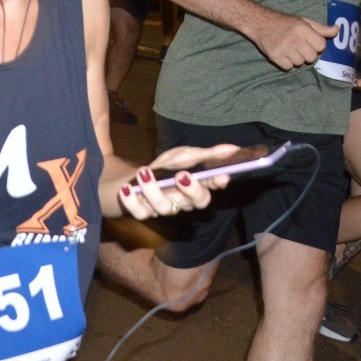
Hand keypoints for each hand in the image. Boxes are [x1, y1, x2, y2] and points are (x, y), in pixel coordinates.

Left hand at [115, 144, 240, 219]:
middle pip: (194, 203)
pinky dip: (131, 201)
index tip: (222, 176)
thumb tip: (234, 148)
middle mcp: (181, 201)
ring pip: (164, 208)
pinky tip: (126, 188)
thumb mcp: (184, 156)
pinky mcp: (141, 212)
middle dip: (192, 190)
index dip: (217, 184)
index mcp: (194, 188)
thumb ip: (206, 154)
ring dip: (154, 190)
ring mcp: (161, 208)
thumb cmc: (165, 169)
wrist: (134, 179)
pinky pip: (138, 213)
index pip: (211, 188)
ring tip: (144, 171)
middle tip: (183, 175)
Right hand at [247, 10, 335, 70]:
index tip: (309, 41)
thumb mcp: (303, 21)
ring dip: (296, 59)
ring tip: (289, 49)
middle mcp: (295, 39)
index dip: (316, 45)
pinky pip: (288, 67)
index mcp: (303, 29)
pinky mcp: (275, 56)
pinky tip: (282, 54)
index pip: (321, 46)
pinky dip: (286, 63)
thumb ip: (321, 28)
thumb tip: (337, 30)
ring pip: (300, 63)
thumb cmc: (284, 22)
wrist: (259, 23)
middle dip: (307, 53)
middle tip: (298, 46)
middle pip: (312, 57)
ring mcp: (284, 48)